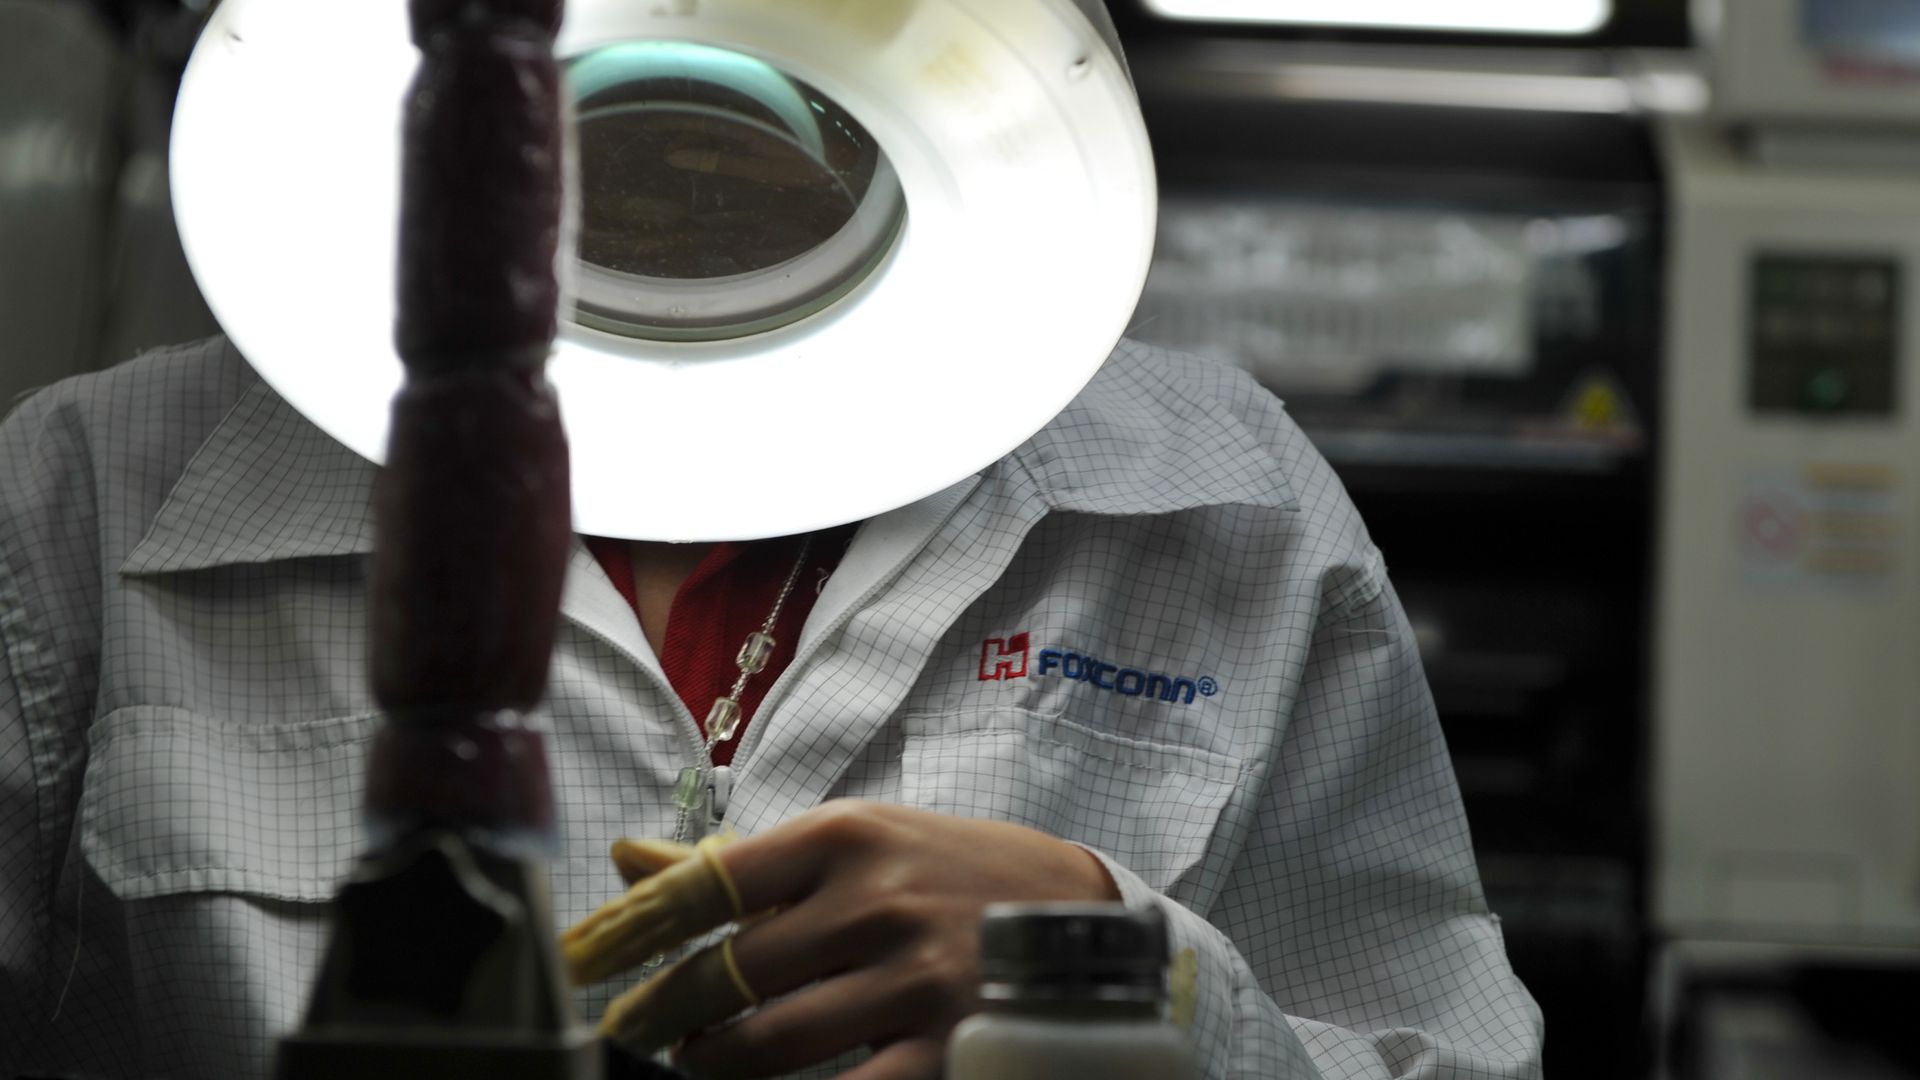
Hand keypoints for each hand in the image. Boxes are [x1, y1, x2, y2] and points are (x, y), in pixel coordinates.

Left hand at [574, 801, 1119, 1078]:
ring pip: (769, 1042)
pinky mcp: (945, 1047)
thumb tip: (629, 860)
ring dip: (711, 1062)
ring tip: (692, 1060)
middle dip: (664, 1011)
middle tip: (629, 1027)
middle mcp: (877, 901)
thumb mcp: (857, 842)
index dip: (632, 926)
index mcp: (847, 835)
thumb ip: (745, 861)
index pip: (710, 880)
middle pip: (729, 972)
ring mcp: (913, 980)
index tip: (581, 957)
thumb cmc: (951, 871)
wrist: (1084, 913)